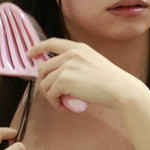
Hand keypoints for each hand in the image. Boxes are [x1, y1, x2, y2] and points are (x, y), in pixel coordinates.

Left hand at [28, 38, 142, 110]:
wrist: (120, 89)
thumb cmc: (112, 81)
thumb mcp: (94, 62)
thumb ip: (78, 63)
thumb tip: (62, 77)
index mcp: (78, 48)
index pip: (52, 43)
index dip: (38, 48)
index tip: (30, 54)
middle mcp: (70, 54)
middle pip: (43, 68)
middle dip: (44, 83)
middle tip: (53, 95)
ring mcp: (66, 67)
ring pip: (45, 83)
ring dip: (50, 96)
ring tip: (62, 103)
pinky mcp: (64, 81)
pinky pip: (51, 94)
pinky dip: (55, 103)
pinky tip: (65, 106)